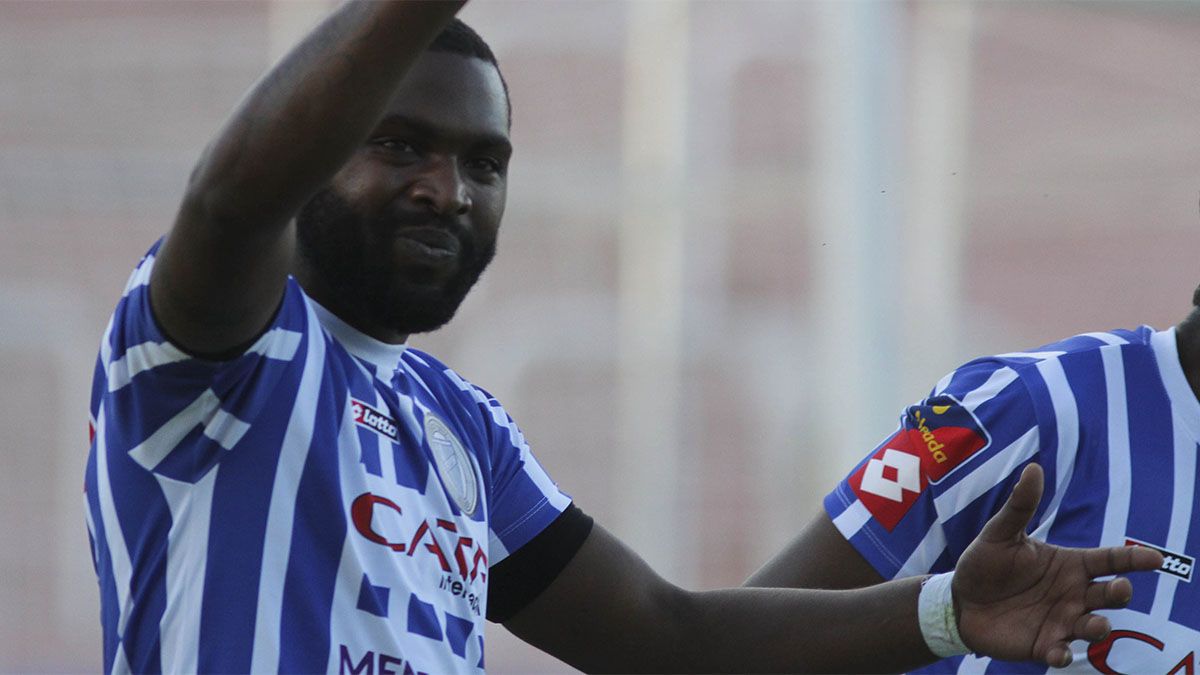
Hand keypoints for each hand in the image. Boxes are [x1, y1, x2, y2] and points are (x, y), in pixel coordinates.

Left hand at [952, 463, 1162, 666]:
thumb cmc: (985, 563)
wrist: (959, 599)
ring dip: (1098, 628)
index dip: (1133, 559)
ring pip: (1092, 627)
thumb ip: (1020, 506)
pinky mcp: (1043, 644)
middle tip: (1121, 587)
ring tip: (1096, 625)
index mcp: (1069, 565)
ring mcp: (1061, 621)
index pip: (1109, 560)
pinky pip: (1060, 652)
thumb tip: (1033, 469)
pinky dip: (1062, 655)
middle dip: (1120, 593)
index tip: (1154, 558)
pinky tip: (1058, 654)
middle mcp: (1073, 594)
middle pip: (1108, 595)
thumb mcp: (1000, 533)